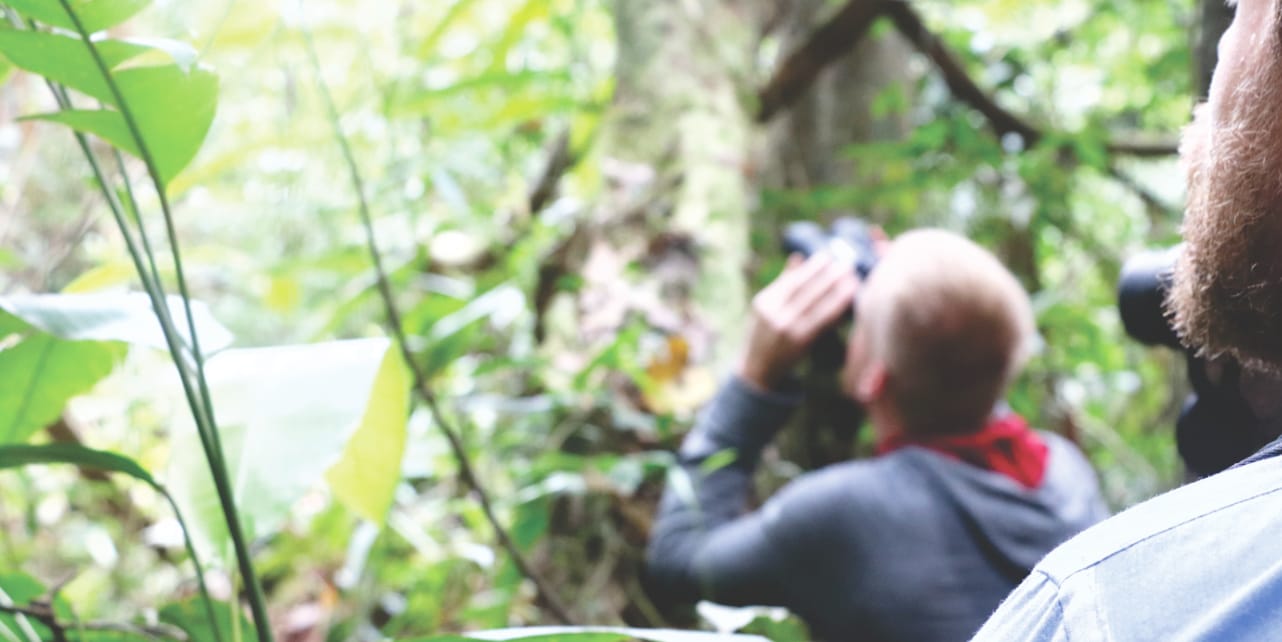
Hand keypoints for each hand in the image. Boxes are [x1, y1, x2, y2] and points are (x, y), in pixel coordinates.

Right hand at [737, 253, 859, 390]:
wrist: (758, 369)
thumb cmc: (764, 334)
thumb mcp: (765, 308)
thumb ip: (782, 283)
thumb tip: (798, 257)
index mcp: (764, 301)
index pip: (792, 280)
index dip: (811, 268)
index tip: (827, 257)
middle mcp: (774, 313)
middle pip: (805, 289)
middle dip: (827, 274)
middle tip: (846, 263)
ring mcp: (787, 327)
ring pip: (816, 303)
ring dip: (837, 288)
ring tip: (852, 277)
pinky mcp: (800, 341)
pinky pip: (823, 320)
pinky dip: (837, 307)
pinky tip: (849, 299)